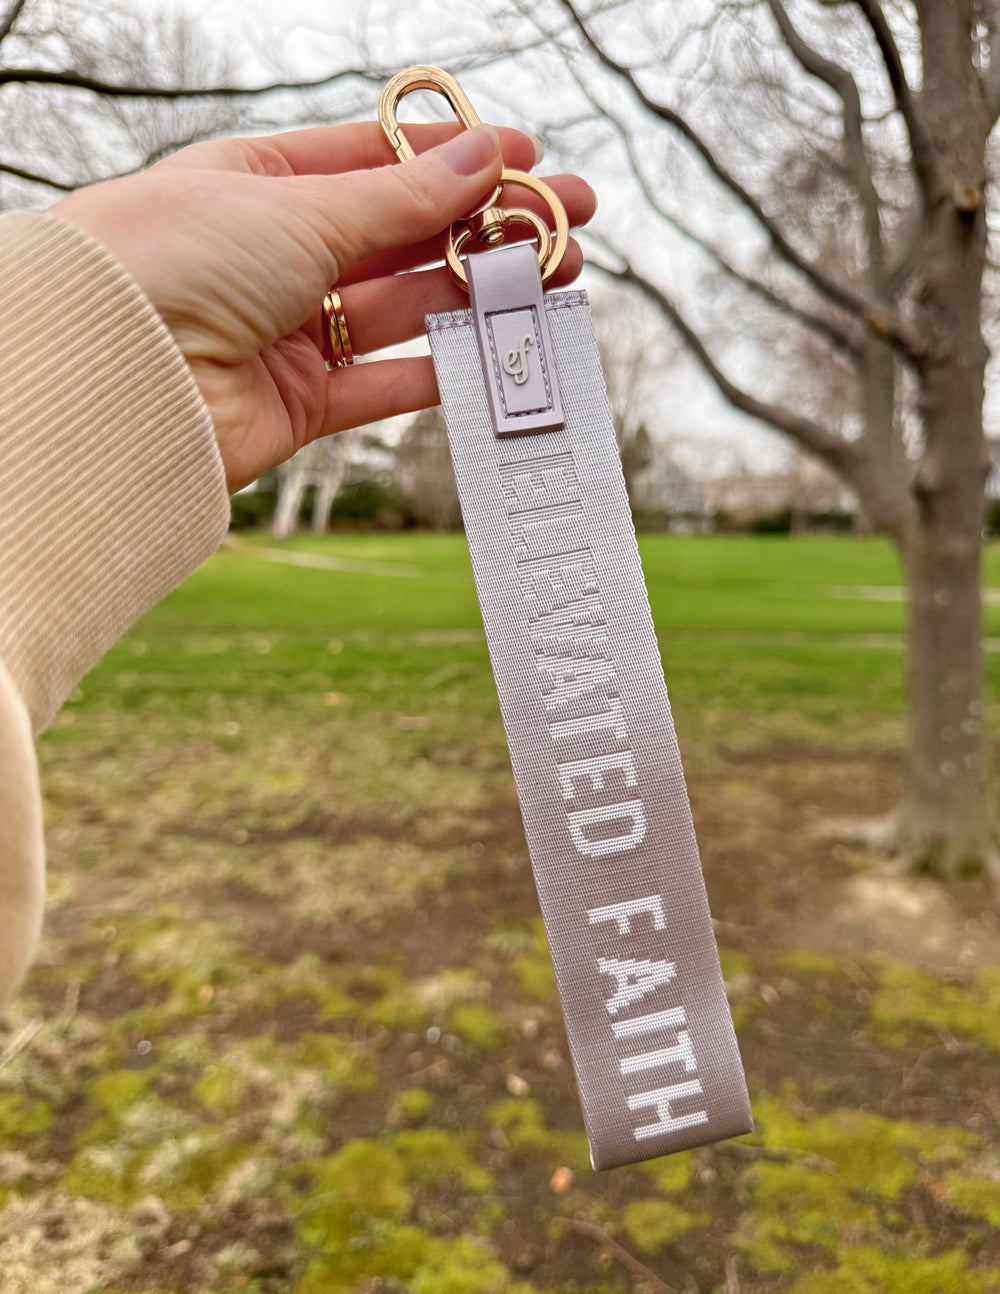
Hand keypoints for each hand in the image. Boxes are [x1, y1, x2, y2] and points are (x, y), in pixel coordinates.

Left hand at [51, 122, 595, 490]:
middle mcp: (275, 257)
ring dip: (477, 294)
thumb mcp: (300, 208)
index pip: (373, 162)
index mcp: (259, 184)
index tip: (522, 153)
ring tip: (553, 277)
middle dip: (485, 226)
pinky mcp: (300, 406)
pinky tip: (497, 349)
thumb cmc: (174, 259)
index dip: (451, 158)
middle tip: (565, 218)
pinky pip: (385, 385)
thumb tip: (482, 157)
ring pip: (404, 310)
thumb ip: (400, 199)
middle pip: (402, 237)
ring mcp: (289, 333)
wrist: (113, 375)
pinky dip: (442, 371)